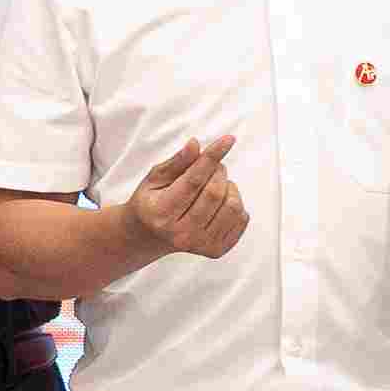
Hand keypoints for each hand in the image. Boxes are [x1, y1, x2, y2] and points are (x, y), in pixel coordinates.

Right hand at [124, 134, 248, 260]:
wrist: (148, 236)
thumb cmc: (151, 202)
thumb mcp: (154, 178)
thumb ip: (177, 162)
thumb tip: (196, 145)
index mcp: (162, 213)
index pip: (193, 181)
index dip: (212, 157)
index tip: (228, 140)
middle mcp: (181, 233)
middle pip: (215, 192)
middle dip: (219, 170)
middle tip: (213, 165)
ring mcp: (200, 245)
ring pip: (232, 205)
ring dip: (229, 186)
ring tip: (215, 184)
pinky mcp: (216, 250)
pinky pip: (241, 219)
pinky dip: (235, 203)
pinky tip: (219, 203)